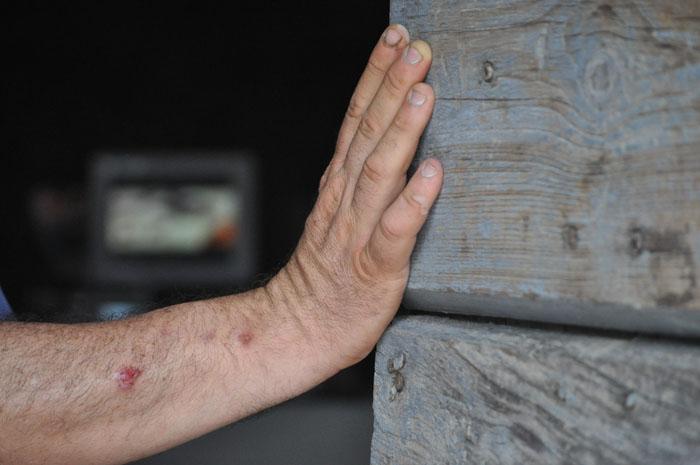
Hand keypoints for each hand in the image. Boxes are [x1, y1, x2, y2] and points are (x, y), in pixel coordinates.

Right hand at [266, 25, 442, 370]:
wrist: (298, 328)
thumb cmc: (325, 275)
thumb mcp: (334, 213)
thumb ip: (356, 177)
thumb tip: (382, 139)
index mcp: (338, 184)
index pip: (356, 119)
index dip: (376, 77)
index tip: (395, 41)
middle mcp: (346, 199)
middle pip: (368, 134)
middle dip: (392, 86)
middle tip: (415, 48)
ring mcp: (358, 231)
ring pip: (379, 172)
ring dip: (402, 131)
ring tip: (424, 93)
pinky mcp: (375, 267)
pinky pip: (394, 231)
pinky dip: (413, 201)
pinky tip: (433, 174)